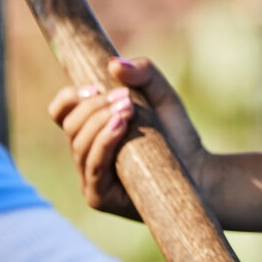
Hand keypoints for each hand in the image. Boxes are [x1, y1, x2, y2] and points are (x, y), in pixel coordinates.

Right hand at [43, 55, 172, 220]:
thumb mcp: (162, 95)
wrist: (200, 171)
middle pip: (70, 125)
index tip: (95, 87)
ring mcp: (90, 179)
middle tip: (126, 98)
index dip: (69, 98)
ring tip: (128, 109)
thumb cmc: (176, 134)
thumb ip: (143, 73)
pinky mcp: (100, 197)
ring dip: (100, 121)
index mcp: (90, 132)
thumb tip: (113, 64)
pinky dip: (103, 143)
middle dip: (95, 107)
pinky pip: (93, 167)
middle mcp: (86, 156)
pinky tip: (120, 126)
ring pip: (79, 144)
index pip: (61, 113)